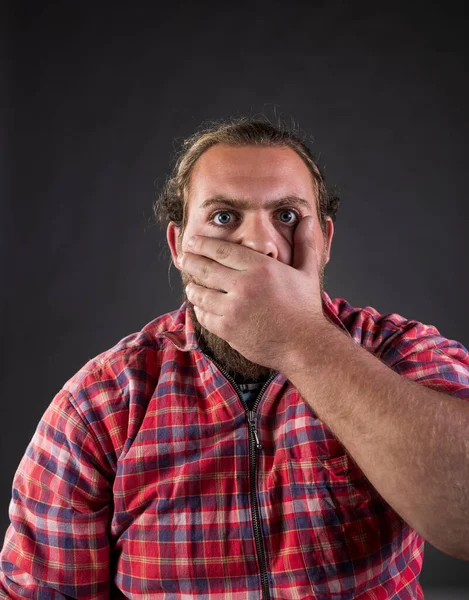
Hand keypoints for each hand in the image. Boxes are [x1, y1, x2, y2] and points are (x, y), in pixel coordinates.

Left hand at [180, 216, 327, 373]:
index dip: (202, 244)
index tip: (193, 242)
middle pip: (205, 269)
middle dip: (190, 261)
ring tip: (190, 284)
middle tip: (182, 258)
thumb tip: (308, 219)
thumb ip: (303, 244)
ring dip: (193, 287)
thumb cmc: (305, 309)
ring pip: (201, 293)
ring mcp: (233, 308)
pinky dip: (199, 309)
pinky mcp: (227, 329)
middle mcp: (244, 285)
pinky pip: (204, 315)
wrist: (304, 345)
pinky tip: (200, 306)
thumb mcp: (307, 272)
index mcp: (261, 267)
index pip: (221, 250)